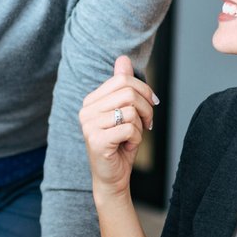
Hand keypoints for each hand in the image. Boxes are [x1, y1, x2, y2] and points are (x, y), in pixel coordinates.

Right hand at [77, 56, 157, 196]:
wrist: (112, 178)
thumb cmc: (120, 145)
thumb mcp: (125, 112)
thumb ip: (123, 86)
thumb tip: (123, 59)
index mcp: (91, 101)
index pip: (122, 79)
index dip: (144, 91)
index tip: (151, 106)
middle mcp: (86, 111)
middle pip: (128, 92)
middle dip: (146, 108)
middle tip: (148, 123)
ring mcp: (89, 125)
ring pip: (130, 111)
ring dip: (140, 126)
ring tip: (132, 137)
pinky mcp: (97, 140)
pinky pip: (129, 129)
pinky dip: (136, 139)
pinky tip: (127, 146)